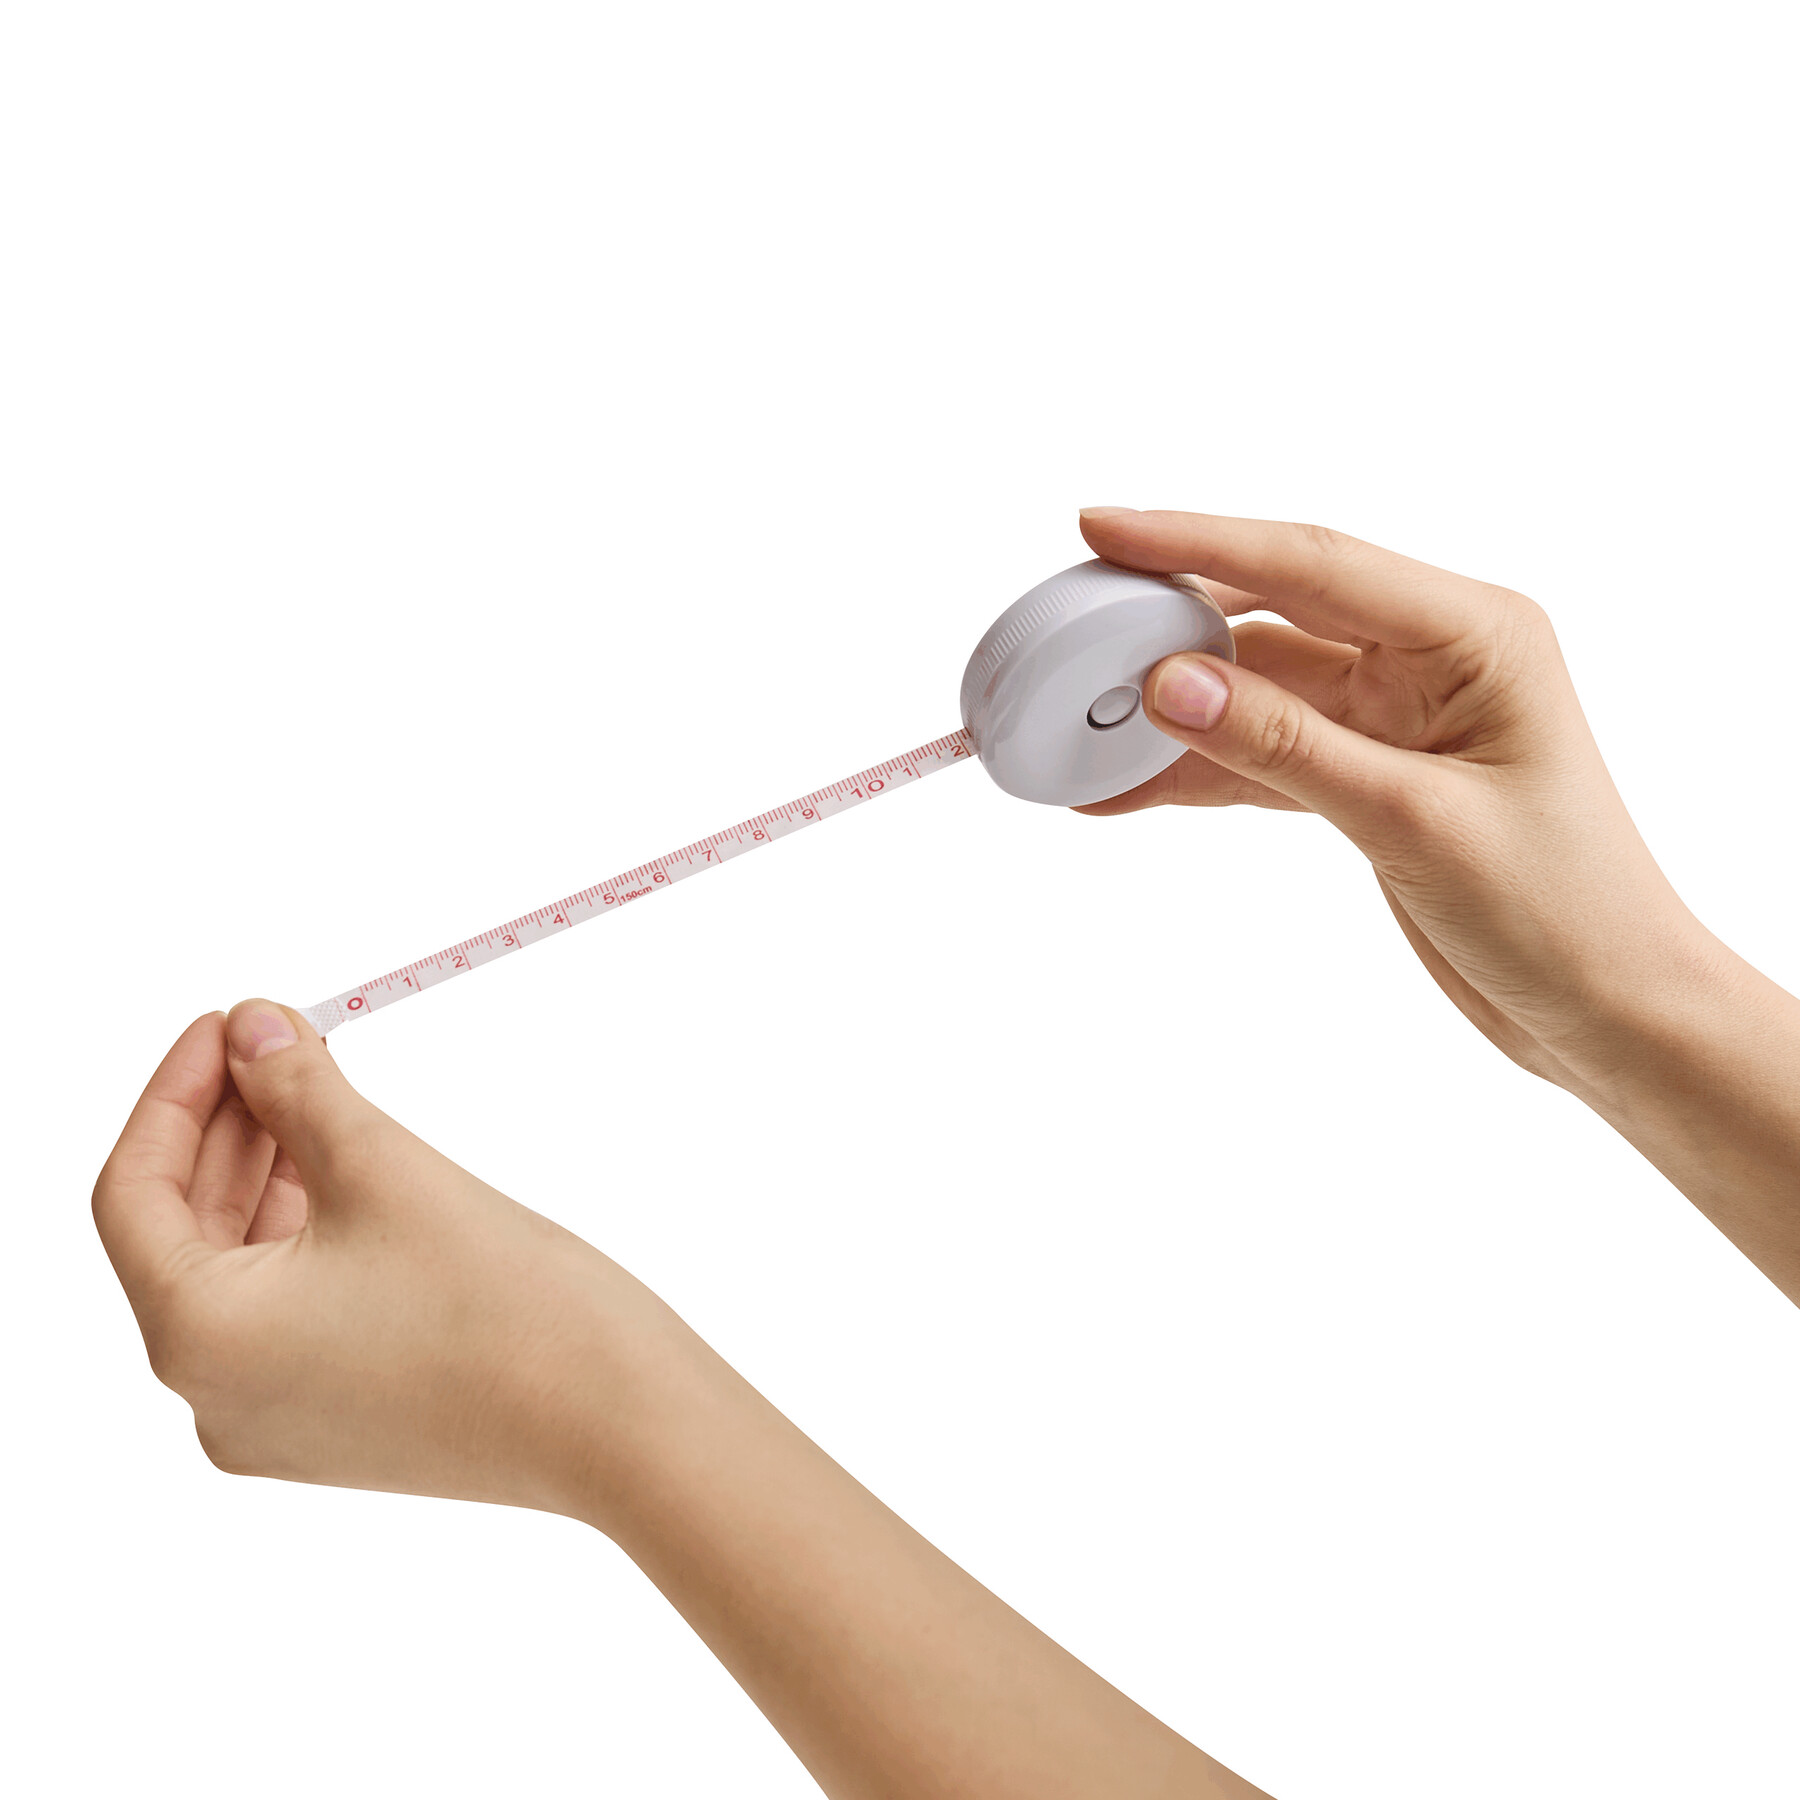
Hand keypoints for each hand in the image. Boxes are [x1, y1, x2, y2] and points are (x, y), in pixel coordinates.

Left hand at [94, 1003, 1273, 1797]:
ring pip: (261, 1250)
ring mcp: (316, 1414)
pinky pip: (324, 1290)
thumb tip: (259, 1009)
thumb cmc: (575, 1325)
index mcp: (217, 1335)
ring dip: (305, 1156)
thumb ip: (318, 1086)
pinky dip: (354, 1216)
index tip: (258, 994)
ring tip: (372, 1073)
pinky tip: (417, 1159)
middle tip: (317, 1015)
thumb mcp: (432, 1173)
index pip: (135, 1172)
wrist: (697, 1461)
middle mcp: (241, 1394)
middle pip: (195, 1210)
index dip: (183, 1071)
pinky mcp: (393, 1412)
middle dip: (244, 1107)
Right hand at [1076, 507, 1799, 1300]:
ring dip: (1172, 709)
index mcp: (1473, 634)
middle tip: (1073, 620)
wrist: (1608, 1011)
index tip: (1104, 530)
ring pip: (1256, 688)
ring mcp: (1395, 715)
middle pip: (1273, 610)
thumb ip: (1286, 747)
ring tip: (1079, 720)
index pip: (1312, 564)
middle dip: (1170, 618)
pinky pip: (1263, 753)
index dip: (1199, 542)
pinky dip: (1199, 771)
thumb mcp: (1414, 823)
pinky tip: (1127, 789)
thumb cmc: (1562, 911)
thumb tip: (1169, 681)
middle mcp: (1431, 657)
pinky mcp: (1368, 775)